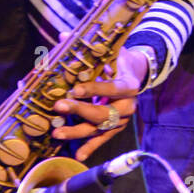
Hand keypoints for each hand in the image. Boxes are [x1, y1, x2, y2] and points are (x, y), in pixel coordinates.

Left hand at [51, 44, 145, 161]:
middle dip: (80, 111)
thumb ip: (87, 46)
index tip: (75, 89)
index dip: (94, 89)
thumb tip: (63, 37)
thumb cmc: (118, 61)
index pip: (112, 88)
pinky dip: (90, 148)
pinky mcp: (116, 129)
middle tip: (59, 106)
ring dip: (78, 132)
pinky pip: (102, 140)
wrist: (135, 74)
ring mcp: (122, 120)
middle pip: (104, 113)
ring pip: (100, 129)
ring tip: (57, 133)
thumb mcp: (109, 51)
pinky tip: (78, 155)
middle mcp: (128, 105)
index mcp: (129, 85)